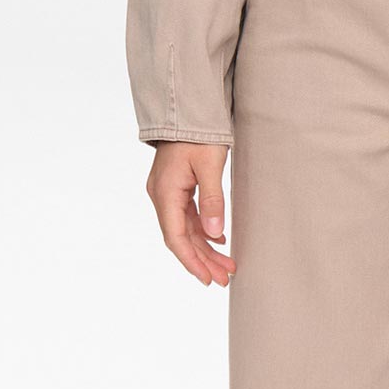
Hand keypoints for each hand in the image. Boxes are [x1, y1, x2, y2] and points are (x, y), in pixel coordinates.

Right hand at [147, 141, 232, 286]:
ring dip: (205, 247)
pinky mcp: (176, 187)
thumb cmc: (197, 134)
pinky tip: (218, 238)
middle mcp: (162, 196)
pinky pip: (187, 216)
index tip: (208, 278)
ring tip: (226, 264)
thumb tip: (215, 233)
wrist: (186, 110)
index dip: (192, 261)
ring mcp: (168, 192)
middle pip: (181, 238)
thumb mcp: (209, 166)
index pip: (176, 238)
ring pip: (185, 229)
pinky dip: (203, 230)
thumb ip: (213, 201)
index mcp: (165, 194)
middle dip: (203, 259)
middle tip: (225, 277)